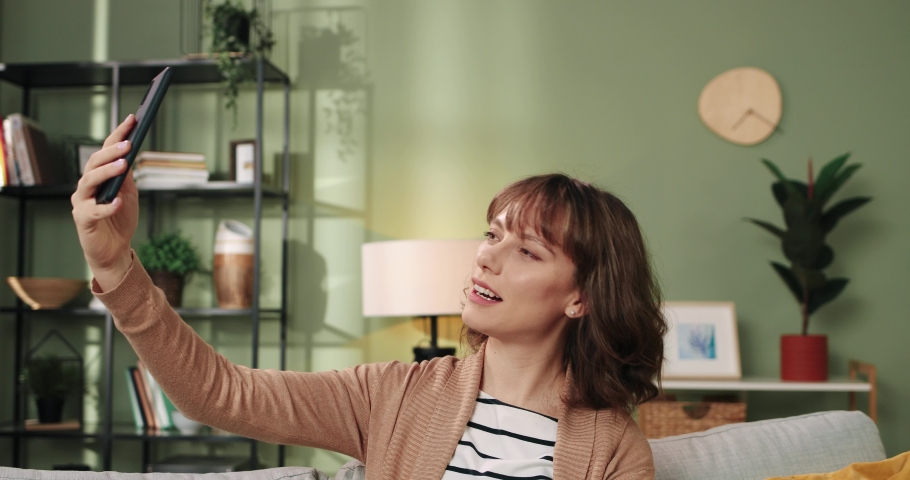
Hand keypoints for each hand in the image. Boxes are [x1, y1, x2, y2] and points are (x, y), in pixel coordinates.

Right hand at [71, 114, 139, 290]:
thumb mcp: (129, 193)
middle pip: (94, 164)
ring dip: (106, 172)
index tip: (132, 120)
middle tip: (128, 144)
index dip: (118, 135)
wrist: (115, 249)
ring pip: (89, 182)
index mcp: (98, 177)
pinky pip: (93, 211)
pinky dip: (107, 206)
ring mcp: (82, 202)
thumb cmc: (120, 218)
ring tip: (123, 165)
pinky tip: (118, 201)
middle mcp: (86, 186)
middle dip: (111, 152)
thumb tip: (129, 154)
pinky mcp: (84, 220)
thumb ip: (127, 176)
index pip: (106, 151)